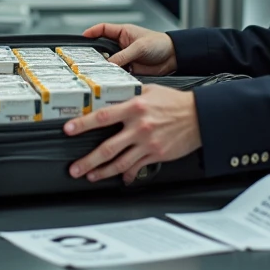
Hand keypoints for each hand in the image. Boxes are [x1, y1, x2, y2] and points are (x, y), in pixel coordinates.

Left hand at [64, 86, 201, 183]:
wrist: (200, 116)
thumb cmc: (176, 102)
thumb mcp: (149, 91)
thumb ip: (129, 96)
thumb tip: (112, 96)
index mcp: (135, 108)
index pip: (103, 116)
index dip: (83, 124)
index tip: (68, 130)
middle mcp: (139, 127)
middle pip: (107, 148)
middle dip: (88, 161)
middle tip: (75, 168)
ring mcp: (147, 144)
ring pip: (120, 163)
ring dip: (102, 172)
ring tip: (91, 176)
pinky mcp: (156, 155)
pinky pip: (137, 168)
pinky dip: (127, 175)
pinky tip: (120, 179)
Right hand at [83, 23, 175, 74]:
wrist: (174, 57)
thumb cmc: (160, 44)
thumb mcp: (140, 47)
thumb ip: (124, 55)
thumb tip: (110, 63)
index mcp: (123, 32)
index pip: (102, 29)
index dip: (92, 32)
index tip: (82, 37)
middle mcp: (122, 45)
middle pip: (102, 48)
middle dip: (95, 54)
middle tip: (88, 60)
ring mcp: (125, 57)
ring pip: (109, 63)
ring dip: (106, 67)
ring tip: (101, 71)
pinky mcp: (130, 69)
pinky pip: (118, 73)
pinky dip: (115, 76)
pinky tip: (113, 78)